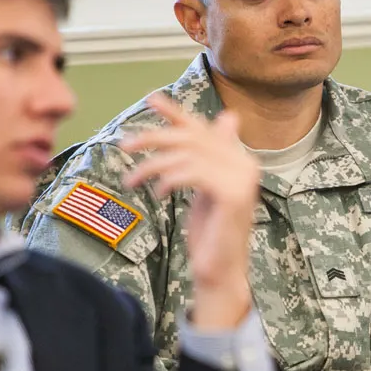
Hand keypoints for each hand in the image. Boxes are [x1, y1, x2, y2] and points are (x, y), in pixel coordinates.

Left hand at [121, 94, 259, 330]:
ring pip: (187, 155)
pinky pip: (192, 173)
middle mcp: (246, 164)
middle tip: (124, 145)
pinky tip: (158, 193)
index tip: (151, 99)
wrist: (220, 271)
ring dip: (152, 165)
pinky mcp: (233, 194)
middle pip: (191, 137)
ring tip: (132, 180)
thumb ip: (210, 157)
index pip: (203, 128)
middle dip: (153, 138)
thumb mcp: (204, 188)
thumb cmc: (210, 233)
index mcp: (240, 159)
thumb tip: (229, 118)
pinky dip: (169, 179)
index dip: (176, 112)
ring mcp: (242, 179)